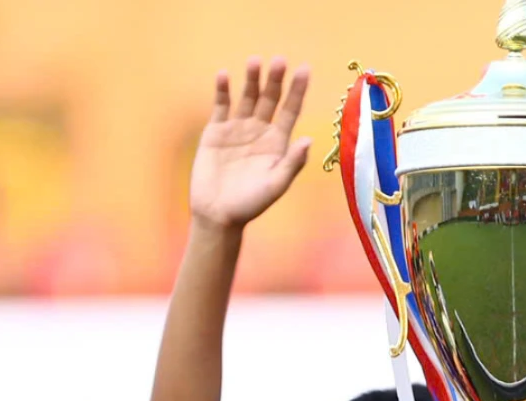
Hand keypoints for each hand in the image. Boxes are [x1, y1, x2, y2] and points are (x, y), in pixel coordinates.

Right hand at [191, 58, 311, 230]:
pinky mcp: (215, 131)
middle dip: (275, 80)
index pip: (291, 110)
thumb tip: (309, 140)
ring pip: (247, 98)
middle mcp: (260, 131)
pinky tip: (225, 76)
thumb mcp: (276, 185)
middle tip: (280, 60)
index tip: (304, 69)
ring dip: (251, 80)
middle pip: (270, 99)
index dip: (298, 90)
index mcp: (278, 143)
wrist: (218, 214)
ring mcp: (237, 129)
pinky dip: (223, 91)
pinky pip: (221, 106)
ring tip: (255, 61)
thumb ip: (292, 163)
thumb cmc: (250, 204)